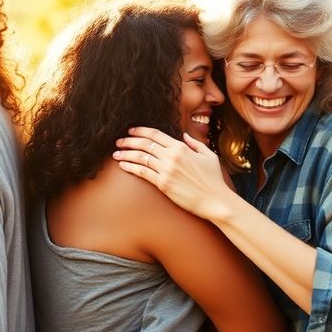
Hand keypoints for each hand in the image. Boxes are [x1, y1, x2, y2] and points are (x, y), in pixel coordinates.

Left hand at [114, 127, 233, 219]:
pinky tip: (122, 165)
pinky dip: (130, 167)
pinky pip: (143, 172)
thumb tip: (184, 135)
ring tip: (116, 153)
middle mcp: (172, 156)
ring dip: (126, 154)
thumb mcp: (209, 155)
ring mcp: (167, 170)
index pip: (155, 134)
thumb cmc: (214, 179)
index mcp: (182, 147)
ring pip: (141, 157)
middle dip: (129, 141)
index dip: (140, 131)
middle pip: (144, 144)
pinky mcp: (163, 184)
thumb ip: (195, 144)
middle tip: (118, 141)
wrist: (215, 200)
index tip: (130, 131)